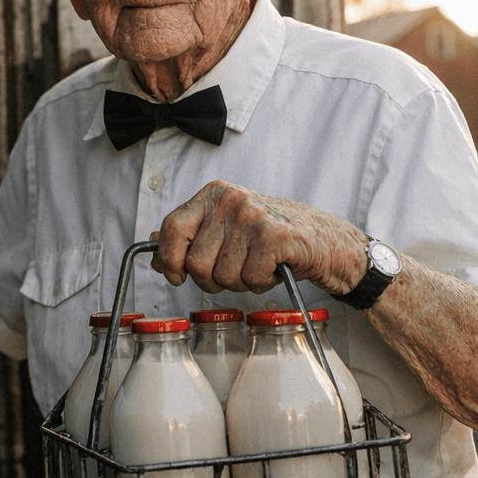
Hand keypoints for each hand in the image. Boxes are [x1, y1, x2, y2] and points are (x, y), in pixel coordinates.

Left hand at [149, 180, 367, 293]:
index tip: (176, 275)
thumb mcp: (226, 228)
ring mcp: (253, 216)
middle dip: (212, 279)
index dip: (169, 259)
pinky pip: (249, 279)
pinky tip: (274, 268)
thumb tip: (152, 248)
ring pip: (222, 275)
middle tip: (236, 271)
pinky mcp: (275, 236)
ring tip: (258, 265)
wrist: (326, 241)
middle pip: (195, 262)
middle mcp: (231, 200)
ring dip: (240, 282)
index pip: (171, 228)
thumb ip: (190, 235)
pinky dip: (261, 283)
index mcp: (214, 194)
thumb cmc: (272, 237)